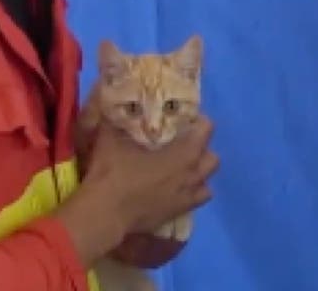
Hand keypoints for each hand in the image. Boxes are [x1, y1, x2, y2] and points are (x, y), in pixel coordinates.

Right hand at [84, 116, 218, 234]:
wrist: (105, 214)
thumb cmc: (114, 173)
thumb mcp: (110, 138)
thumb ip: (114, 119)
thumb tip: (107, 101)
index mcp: (184, 154)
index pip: (206, 130)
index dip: (199, 121)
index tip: (186, 118)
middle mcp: (191, 176)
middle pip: (212, 159)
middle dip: (202, 150)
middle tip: (183, 144)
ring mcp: (185, 198)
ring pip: (206, 185)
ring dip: (198, 176)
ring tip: (181, 170)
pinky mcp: (175, 215)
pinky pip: (193, 203)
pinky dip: (187, 196)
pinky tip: (171, 191)